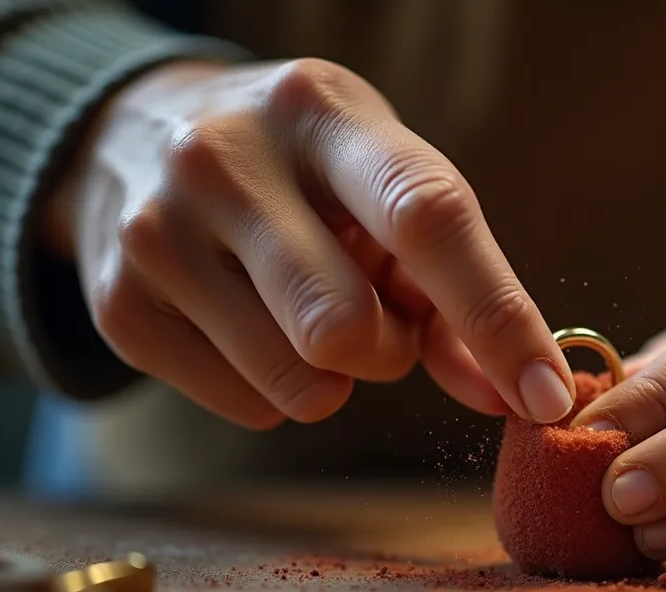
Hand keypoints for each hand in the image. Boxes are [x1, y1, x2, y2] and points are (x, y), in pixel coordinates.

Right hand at [44, 59, 575, 428]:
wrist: (137, 137)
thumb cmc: (306, 171)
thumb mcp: (384, 186)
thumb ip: (454, 290)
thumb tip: (515, 396)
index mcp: (322, 110)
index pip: (426, 217)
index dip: (495, 315)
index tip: (545, 394)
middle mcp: (226, 158)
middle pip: (347, 328)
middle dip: (388, 350)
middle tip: (374, 315)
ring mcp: (158, 231)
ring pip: (300, 383)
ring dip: (336, 377)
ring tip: (309, 310)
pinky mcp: (120, 304)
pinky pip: (249, 407)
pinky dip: (278, 391)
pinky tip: (253, 326)